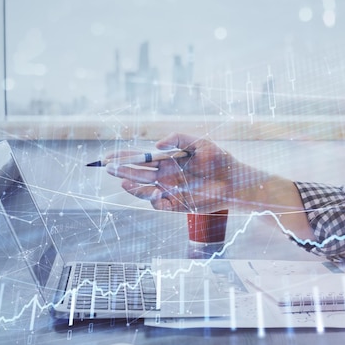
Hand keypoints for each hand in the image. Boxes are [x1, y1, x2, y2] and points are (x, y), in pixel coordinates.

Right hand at [105, 133, 243, 212]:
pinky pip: (159, 204)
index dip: (124, 157)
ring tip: (123, 181)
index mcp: (167, 161)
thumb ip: (178, 138)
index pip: (141, 159)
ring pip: (144, 190)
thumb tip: (156, 145)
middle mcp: (165, 176)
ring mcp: (169, 191)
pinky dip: (153, 199)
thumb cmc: (220, 161)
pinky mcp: (177, 205)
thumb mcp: (199, 143)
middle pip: (137, 173)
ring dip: (132, 186)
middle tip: (108, 167)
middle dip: (121, 170)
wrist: (236, 182)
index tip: (108, 156)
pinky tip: (153, 191)